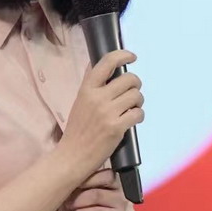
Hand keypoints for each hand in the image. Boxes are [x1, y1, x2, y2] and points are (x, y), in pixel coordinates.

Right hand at [58, 49, 144, 178]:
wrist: (72, 156)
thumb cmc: (77, 130)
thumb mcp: (79, 101)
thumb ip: (90, 83)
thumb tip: (100, 64)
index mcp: (87, 89)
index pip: (107, 62)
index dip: (123, 55)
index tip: (132, 57)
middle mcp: (97, 98)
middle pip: (129, 79)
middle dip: (136, 85)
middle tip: (132, 92)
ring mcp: (107, 113)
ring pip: (136, 96)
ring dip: (138, 102)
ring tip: (131, 108)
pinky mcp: (116, 127)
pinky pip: (138, 113)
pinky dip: (139, 116)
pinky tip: (132, 120)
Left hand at [67, 168, 129, 210]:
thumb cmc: (87, 209)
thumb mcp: (85, 192)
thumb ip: (82, 182)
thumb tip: (69, 178)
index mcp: (115, 185)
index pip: (107, 176)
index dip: (88, 180)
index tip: (76, 186)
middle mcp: (121, 200)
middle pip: (97, 195)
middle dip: (78, 201)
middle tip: (70, 205)